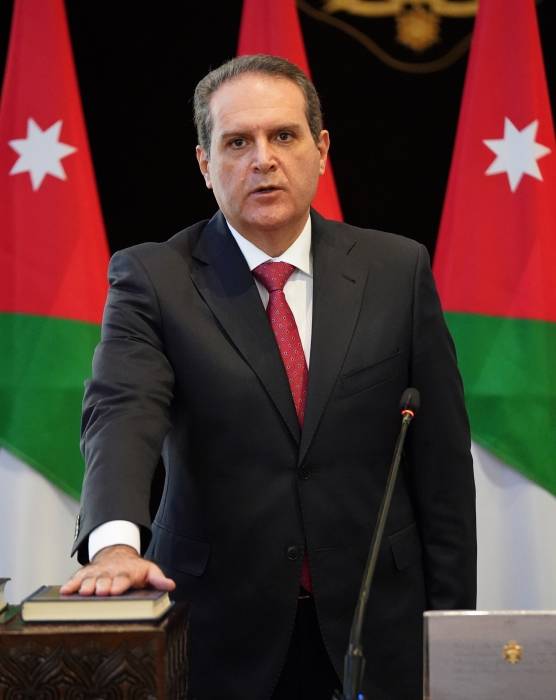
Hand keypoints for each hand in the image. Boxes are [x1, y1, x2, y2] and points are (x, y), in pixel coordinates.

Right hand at [60, 544, 175, 595]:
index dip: (118, 584)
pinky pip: (77, 578)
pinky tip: (64, 591)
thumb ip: (158, 579)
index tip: (115, 590)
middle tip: (99, 591)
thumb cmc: (134, 569)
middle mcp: (110, 573)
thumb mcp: (149, 571)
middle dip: (101, 586)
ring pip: (90, 579)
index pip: (122, 580)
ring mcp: (97, 573)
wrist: (118, 555)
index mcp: (126, 574)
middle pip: (104, 580)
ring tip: (82, 592)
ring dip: (86, 586)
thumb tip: (171, 585)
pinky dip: (71, 584)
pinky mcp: (86, 574)